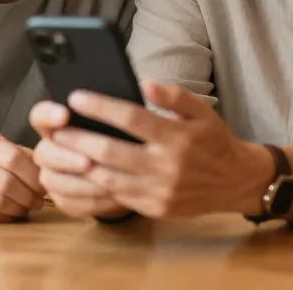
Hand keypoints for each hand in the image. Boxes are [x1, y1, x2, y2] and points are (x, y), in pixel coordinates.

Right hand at [0, 133, 45, 222]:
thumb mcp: (5, 149)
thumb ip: (26, 157)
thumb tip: (50, 174)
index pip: (13, 158)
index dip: (32, 176)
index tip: (44, 186)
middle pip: (5, 183)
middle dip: (28, 196)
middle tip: (39, 202)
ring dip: (19, 209)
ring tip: (28, 207)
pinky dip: (6, 217)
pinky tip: (14, 213)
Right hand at [30, 101, 127, 218]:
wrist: (131, 171)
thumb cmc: (125, 137)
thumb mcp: (128, 119)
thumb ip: (129, 104)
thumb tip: (146, 87)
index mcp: (58, 123)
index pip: (40, 115)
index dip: (48, 114)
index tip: (66, 114)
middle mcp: (50, 148)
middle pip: (42, 152)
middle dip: (65, 157)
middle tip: (88, 162)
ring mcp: (52, 174)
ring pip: (53, 181)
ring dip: (80, 183)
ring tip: (106, 183)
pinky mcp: (62, 199)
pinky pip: (69, 203)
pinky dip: (91, 201)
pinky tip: (112, 197)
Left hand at [33, 81, 273, 218]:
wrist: (236, 182)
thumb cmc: (213, 140)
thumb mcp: (201, 110)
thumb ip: (173, 95)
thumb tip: (144, 83)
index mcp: (176, 137)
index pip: (131, 118)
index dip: (100, 107)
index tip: (76, 96)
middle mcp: (166, 166)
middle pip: (110, 152)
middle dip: (78, 139)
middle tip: (57, 127)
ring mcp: (159, 191)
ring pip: (108, 178)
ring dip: (79, 164)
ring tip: (61, 148)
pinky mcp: (154, 209)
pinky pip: (118, 197)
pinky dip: (96, 184)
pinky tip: (80, 171)